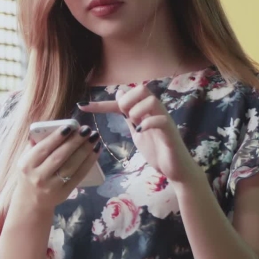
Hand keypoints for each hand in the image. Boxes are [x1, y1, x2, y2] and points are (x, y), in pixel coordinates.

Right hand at [15, 125, 102, 211]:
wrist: (31, 200)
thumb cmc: (30, 172)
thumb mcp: (25, 158)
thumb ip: (36, 144)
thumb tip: (53, 127)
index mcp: (26, 164)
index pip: (43, 148)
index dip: (57, 137)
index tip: (70, 126)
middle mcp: (38, 176)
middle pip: (60, 156)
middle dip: (75, 141)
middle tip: (86, 129)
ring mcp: (52, 186)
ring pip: (71, 166)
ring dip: (85, 150)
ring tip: (94, 137)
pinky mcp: (64, 192)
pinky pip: (79, 175)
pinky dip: (89, 162)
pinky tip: (95, 151)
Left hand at [78, 85, 199, 184]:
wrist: (175, 169)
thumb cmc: (157, 150)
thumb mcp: (136, 131)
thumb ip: (128, 115)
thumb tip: (118, 95)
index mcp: (145, 110)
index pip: (123, 98)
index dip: (101, 103)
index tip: (82, 107)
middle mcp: (155, 111)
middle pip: (142, 88)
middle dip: (127, 99)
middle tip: (124, 115)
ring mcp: (164, 120)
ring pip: (152, 100)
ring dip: (137, 110)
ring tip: (135, 124)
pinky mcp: (171, 132)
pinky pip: (161, 120)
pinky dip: (148, 123)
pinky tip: (141, 131)